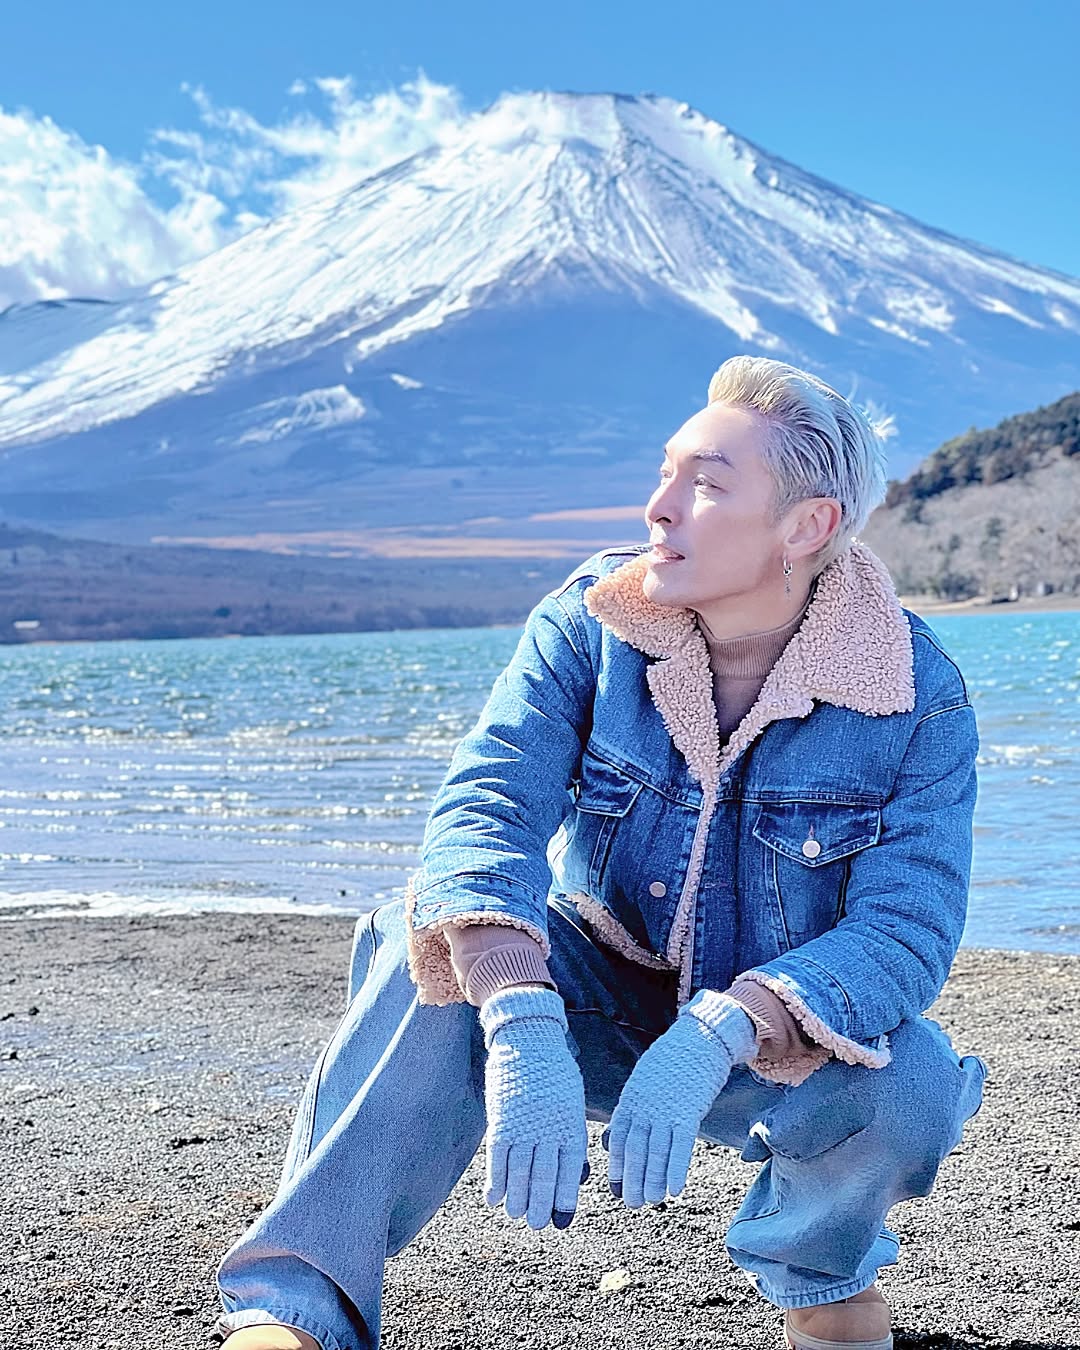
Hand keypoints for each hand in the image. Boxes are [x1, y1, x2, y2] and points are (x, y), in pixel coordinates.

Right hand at [478, 985, 588, 1229]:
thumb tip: (578, 1176)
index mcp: (570, 1122)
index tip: (563, 1218)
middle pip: (544, 1174)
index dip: (566, 1195)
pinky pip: (497, 1155)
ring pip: (520, 1169)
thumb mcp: (573, 1099)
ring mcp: (523, 1122)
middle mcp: (547, 1125)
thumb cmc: (554, 1071)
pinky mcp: (500, 1116)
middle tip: (538, 1224)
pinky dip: (495, 1178)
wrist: (529, 1035)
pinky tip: (494, 1197)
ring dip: (518, 1196)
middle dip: (542, 1203)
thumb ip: (572, 1135)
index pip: (571, 1167)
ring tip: (517, 1214)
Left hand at [604, 990, 758, 1207]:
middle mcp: (644, 1107)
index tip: (616, 1187)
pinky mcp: (689, 1112)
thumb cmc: (672, 1062)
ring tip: (651, 1200)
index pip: (619, 1138)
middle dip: (632, 1179)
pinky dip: (676, 1169)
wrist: (698, 1040)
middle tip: (632, 1203)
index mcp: (630, 1099)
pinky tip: (675, 1189)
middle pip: (635, 1150)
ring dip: (653, 1180)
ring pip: (655, 1152)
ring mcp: (665, 1110)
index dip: (617, 1165)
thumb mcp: (643, 1081)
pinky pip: (680, 1146)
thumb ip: (633, 1107)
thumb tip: (620, 1133)